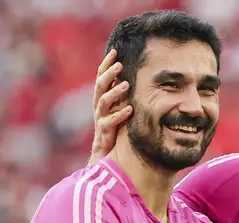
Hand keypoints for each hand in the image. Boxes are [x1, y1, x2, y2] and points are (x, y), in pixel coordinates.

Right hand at [89, 49, 131, 164]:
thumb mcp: (121, 109)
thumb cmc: (117, 130)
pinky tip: (130, 109)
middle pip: (100, 86)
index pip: (102, 77)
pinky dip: (120, 114)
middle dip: (109, 74)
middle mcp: (100, 107)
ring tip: (126, 84)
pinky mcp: (104, 132)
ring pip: (103, 102)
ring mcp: (100, 119)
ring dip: (115, 92)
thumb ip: (126, 96)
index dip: (106, 64)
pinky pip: (109, 122)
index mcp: (103, 99)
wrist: (107, 155)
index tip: (115, 51)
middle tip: (120, 64)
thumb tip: (139, 78)